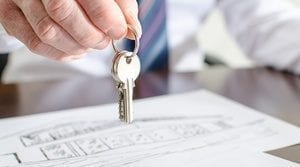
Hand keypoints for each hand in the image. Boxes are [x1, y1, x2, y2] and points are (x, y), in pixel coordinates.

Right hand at [0, 0, 140, 60]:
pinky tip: (75, 49)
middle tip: (104, 40)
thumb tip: (132, 28)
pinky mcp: (11, 17)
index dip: (107, 18)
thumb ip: (120, 5)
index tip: (119, 31)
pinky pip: (35, 44)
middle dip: (91, 35)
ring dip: (77, 46)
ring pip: (47, 32)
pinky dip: (60, 53)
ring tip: (90, 44)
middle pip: (62, 13)